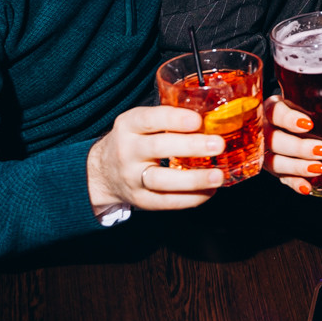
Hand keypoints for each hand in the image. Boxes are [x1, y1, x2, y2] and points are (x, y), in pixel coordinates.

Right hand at [86, 105, 224, 212]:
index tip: (198, 120)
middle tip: (218, 145)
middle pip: (158, 147)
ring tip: (218, 175)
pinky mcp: (139, 200)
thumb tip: (213, 118)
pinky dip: (191, 198)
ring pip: (161, 179)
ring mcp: (131, 178)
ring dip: (193, 179)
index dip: (175, 119)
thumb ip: (170, 119)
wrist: (103, 171)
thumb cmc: (135, 140)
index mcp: (129, 125)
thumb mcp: (141, 123)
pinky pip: (166, 201)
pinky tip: (209, 191)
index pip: (150, 119)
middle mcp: (127, 150)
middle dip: (191, 146)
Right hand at [264, 94, 321, 194]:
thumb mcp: (314, 102)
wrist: (286, 122)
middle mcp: (266, 129)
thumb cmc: (303, 108)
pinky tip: (307, 188)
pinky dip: (294, 183)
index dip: (289, 119)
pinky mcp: (273, 169)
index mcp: (274, 107)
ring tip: (319, 168)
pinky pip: (281, 178)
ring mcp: (267, 151)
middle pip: (274, 140)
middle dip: (299, 147)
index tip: (308, 124)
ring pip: (275, 161)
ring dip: (297, 167)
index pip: (275, 112)